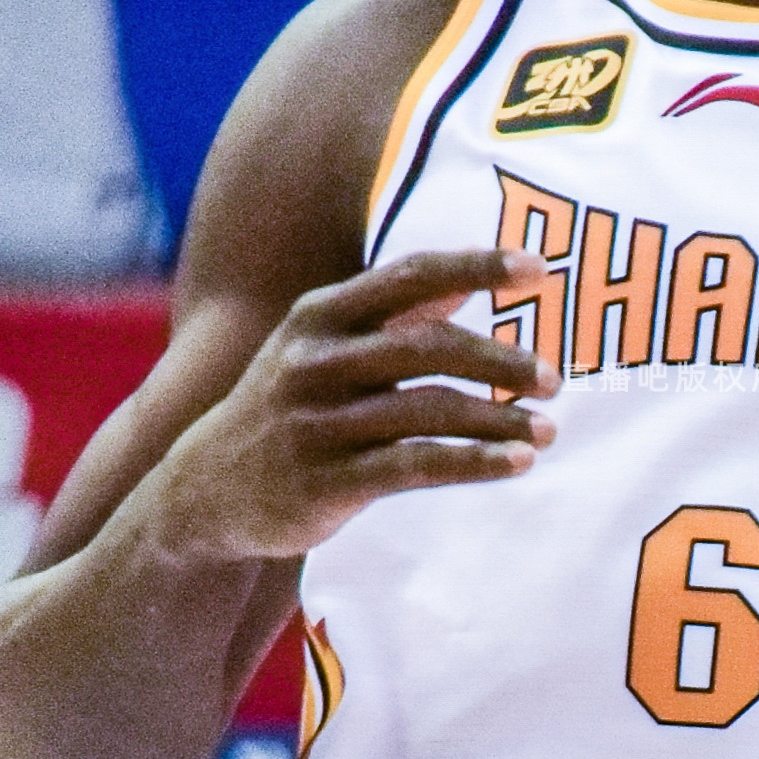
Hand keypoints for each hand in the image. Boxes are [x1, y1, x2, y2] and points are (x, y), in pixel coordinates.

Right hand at [157, 249, 559, 560]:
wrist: (204, 492)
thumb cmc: (288, 409)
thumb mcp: (321, 350)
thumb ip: (390, 318)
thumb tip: (464, 285)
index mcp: (319, 316)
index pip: (409, 275)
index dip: (476, 266)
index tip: (539, 271)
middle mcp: (315, 361)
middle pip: (427, 346)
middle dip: (500, 359)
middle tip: (554, 376)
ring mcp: (318, 423)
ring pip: (429, 411)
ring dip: (499, 419)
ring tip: (550, 430)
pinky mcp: (326, 481)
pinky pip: (417, 466)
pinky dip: (475, 462)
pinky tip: (518, 463)